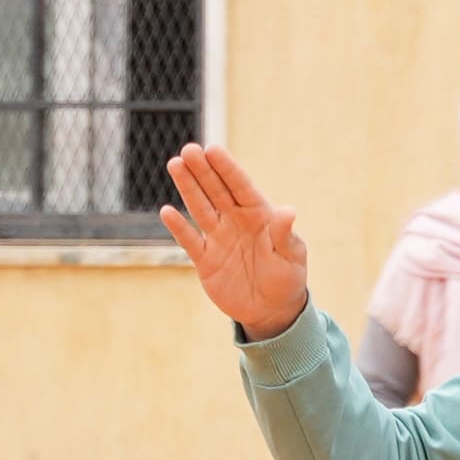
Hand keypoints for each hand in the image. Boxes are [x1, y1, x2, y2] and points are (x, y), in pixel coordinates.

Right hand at [159, 145, 315, 338]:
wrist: (271, 310)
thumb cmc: (287, 278)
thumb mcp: (291, 256)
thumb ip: (284, 234)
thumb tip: (287, 211)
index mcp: (258, 215)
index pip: (240, 186)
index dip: (226, 168)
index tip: (212, 149)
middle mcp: (235, 220)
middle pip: (216, 190)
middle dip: (202, 170)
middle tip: (189, 150)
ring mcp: (218, 238)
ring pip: (199, 207)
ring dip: (188, 187)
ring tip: (175, 165)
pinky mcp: (205, 259)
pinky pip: (190, 240)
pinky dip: (179, 227)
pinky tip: (167, 212)